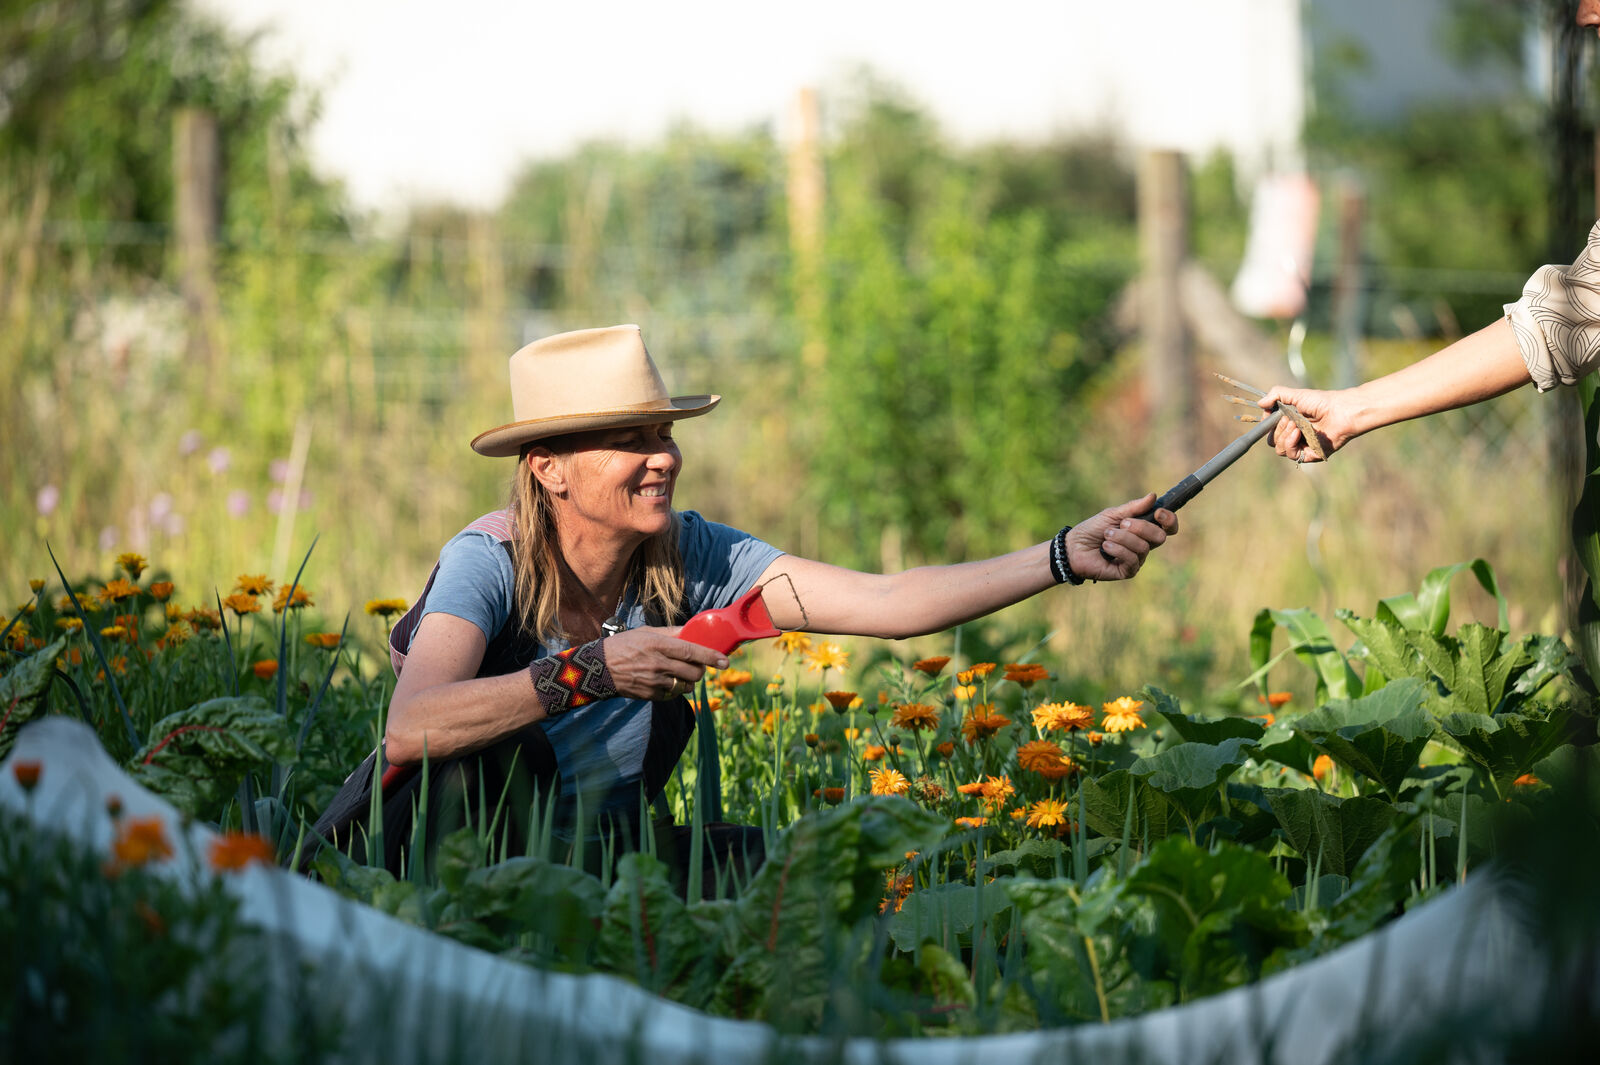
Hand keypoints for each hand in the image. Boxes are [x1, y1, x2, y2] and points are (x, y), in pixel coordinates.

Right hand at [603, 626, 728, 700]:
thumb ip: (671, 632)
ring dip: (688, 681)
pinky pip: (673, 695)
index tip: (725, 662)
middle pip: (694, 672)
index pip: (691, 651)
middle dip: (700, 670)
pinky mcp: (649, 695)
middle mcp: (658, 664)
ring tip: (680, 674)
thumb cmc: (624, 645)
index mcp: (658, 645)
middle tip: (696, 666)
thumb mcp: (646, 632)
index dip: (711, 657)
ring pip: (686, 686)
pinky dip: (675, 690)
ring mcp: (653, 681)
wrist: (598, 668)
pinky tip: (666, 681)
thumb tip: (692, 630)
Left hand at [1066, 494, 1177, 581]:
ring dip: (1122, 538)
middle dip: (1141, 527)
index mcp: (1143, 530)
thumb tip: (1153, 496)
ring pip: (1143, 547)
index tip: (1157, 512)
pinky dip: (1117, 550)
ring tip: (1106, 536)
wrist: (1074, 546)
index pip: (1168, 528)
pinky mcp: (1127, 571)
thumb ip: (1133, 508)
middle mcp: (1144, 545)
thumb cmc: (1093, 529)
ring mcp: (1137, 559)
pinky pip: (1132, 560)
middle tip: (1121, 524)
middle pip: (1160, 536)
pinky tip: (1105, 547)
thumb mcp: (1113, 514)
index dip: (1169, 520)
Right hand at [1256, 386, 1356, 461]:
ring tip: (1296, 425)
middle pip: (1272, 441)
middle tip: (1289, 418)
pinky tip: (1298, 433)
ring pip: (1279, 449)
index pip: (1269, 430)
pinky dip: (1291, 443)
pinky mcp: (1309, 454)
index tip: (1269, 415)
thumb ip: (1276, 395)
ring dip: (1284, 436)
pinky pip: (1291, 455)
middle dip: (1277, 429)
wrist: (1340, 411)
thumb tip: (1260, 403)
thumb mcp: (1295, 394)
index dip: (1266, 425)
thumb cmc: (1321, 401)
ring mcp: (1301, 446)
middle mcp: (1294, 436)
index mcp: (1289, 423)